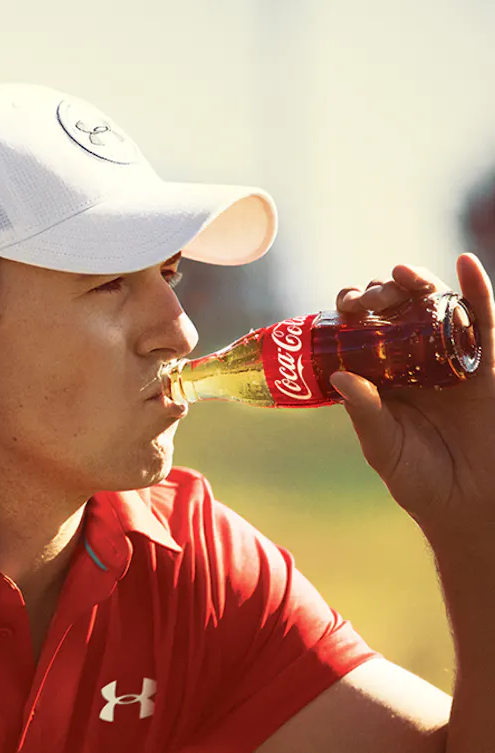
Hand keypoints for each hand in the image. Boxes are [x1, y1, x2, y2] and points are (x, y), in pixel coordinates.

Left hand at [330, 254, 494, 540]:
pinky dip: (476, 290)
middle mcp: (413, 360)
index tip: (343, 306)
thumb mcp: (384, 446)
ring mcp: (450, 359)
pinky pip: (484, 322)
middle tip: (368, 298)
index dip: (352, 311)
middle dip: (379, 294)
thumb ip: (367, 412)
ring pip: (434, 308)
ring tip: (403, 273)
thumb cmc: (419, 480)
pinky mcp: (487, 365)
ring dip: (419, 283)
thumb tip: (340, 375)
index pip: (361, 331)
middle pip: (394, 311)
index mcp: (381, 375)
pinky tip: (466, 264)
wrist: (469, 505)